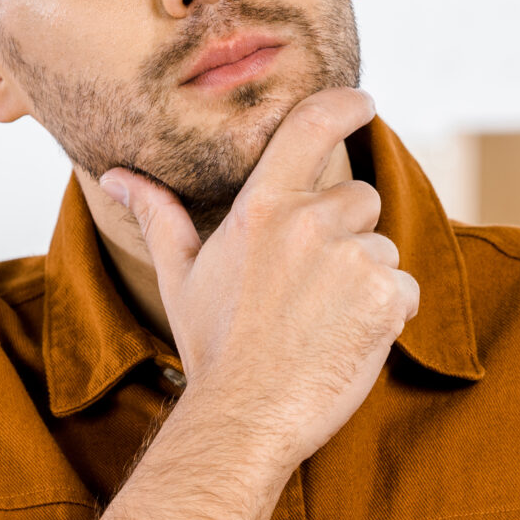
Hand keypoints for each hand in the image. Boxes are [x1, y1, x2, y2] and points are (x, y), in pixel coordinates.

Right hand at [102, 87, 418, 471]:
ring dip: (364, 280)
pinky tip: (347, 340)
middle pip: (358, 199)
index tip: (364, 102)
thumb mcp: (181, 276)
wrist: (245, 417)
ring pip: (382, 249)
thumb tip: (115, 176)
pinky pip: (404, 289)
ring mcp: (353, 258)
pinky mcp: (386, 297)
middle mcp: (311, 222)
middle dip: (345, 234)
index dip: (344, 105)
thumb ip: (157, 216)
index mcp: (263, 208)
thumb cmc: (213, 347)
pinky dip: (387, 314)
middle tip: (308, 287)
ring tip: (321, 321)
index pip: (310, 126)